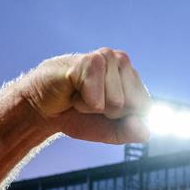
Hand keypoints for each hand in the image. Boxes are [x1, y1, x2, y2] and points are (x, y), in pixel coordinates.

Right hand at [18, 48, 151, 144]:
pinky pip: (96, 99)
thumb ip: (130, 132)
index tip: (105, 112)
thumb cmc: (77, 116)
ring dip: (93, 107)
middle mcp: (122, 62)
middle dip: (110, 113)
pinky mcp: (89, 61)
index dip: (124, 119)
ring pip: (116, 102)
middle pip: (133, 106)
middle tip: (90, 102)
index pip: (146, 109)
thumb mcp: (108, 131)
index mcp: (132, 77)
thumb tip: (147, 131)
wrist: (42, 109)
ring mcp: (107, 57)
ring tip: (80, 95)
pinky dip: (82, 103)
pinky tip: (72, 91)